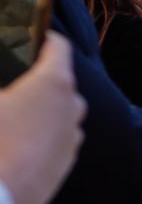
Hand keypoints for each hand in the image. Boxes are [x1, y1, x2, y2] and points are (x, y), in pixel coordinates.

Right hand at [0, 33, 85, 203]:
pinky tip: (12, 141)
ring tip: (8, 112)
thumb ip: (3, 82)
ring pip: (59, 114)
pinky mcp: (65, 166)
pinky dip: (39, 134)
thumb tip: (7, 94)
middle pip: (59, 81)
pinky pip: (54, 139)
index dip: (41, 37)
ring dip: (39, 108)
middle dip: (36, 77)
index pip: (58, 46)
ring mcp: (72, 140)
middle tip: (10, 79)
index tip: (24, 37)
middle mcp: (72, 109)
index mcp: (54, 83)